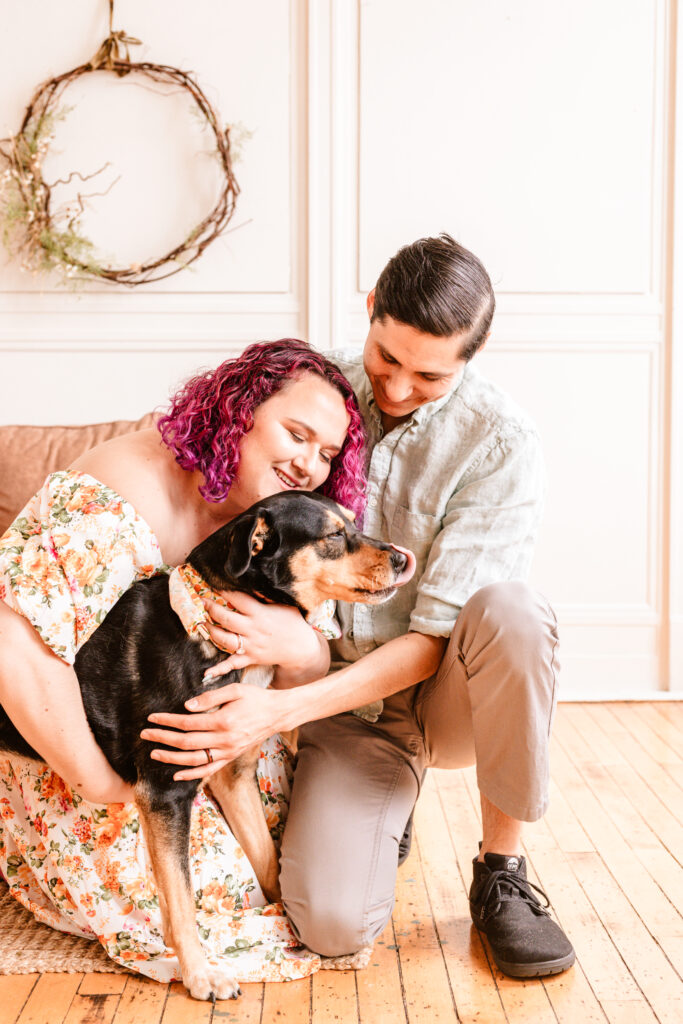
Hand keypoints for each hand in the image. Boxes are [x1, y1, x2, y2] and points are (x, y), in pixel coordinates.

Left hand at [139, 683, 291, 780]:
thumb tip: (186, 706)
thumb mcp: (235, 689)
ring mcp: (227, 751)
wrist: (277, 714)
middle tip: (145, 734)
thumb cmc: (255, 698)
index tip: (152, 718)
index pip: (187, 723)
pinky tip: (176, 774)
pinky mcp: (230, 757)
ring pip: (194, 760)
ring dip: (172, 758)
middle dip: (163, 739)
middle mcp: (224, 740)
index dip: (167, 721)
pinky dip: (191, 775)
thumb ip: (210, 697)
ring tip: (155, 753)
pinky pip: (208, 770)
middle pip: (186, 743)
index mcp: (223, 721)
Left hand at [200, 590, 320, 679]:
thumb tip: (253, 583)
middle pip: (227, 619)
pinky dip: (219, 669)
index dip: (225, 591)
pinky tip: (207, 672)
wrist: (301, 648)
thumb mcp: (284, 605)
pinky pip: (232, 664)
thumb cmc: (293, 623)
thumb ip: (267, 596)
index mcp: (260, 614)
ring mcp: (250, 645)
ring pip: (225, 640)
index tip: (215, 584)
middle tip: (202, 602)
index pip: (239, 599)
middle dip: (212, 609)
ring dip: (211, 631)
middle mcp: (253, 630)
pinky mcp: (250, 658)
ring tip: (202, 623)